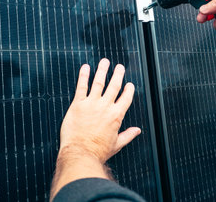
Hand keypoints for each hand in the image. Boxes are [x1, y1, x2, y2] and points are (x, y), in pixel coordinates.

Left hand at [50, 59, 140, 198]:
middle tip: (120, 67)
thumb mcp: (116, 144)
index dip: (128, 90)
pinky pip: (81, 87)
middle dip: (118, 75)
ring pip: (99, 83)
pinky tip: (85, 67)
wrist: (80, 153)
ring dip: (102, 71)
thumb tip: (137, 131)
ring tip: (105, 61)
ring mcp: (91, 104)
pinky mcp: (78, 104)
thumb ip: (128, 135)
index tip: (129, 84)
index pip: (125, 98)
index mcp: (116, 116)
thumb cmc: (97, 152)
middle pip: (114, 86)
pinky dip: (83, 76)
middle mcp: (105, 107)